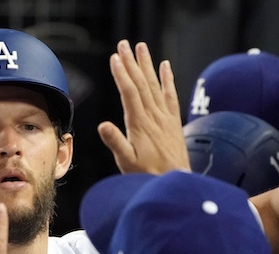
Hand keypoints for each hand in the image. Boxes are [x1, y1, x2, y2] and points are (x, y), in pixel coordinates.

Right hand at [98, 40, 189, 173]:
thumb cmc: (148, 174)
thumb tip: (103, 126)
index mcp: (140, 124)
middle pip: (142, 83)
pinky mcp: (172, 121)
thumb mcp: (126, 161)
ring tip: (141, 47)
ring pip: (155, 85)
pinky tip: (165, 66)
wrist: (176, 181)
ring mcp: (165, 117)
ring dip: (147, 65)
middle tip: (124, 45)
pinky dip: (167, 79)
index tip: (115, 59)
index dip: (122, 75)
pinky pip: (170, 95)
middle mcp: (154, 116)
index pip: (130, 93)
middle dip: (132, 63)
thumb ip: (115, 142)